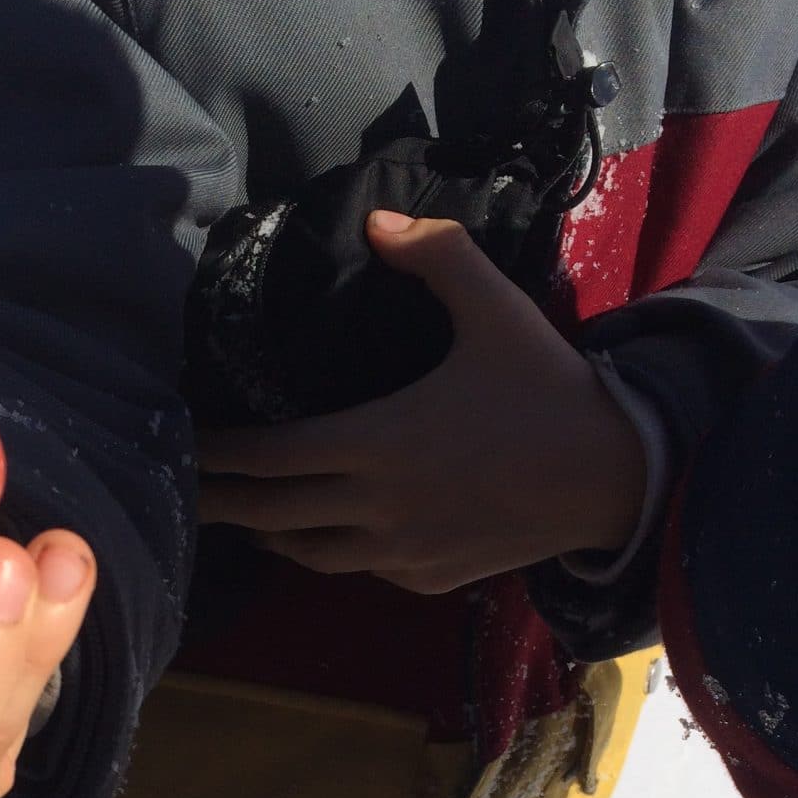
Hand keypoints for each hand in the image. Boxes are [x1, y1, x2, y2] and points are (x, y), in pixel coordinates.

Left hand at [196, 213, 645, 593]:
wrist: (614, 477)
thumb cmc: (549, 389)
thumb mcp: (496, 308)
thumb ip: (435, 254)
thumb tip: (378, 219)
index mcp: (377, 442)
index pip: (271, 455)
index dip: (220, 454)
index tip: (186, 444)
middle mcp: (376, 508)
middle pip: (271, 514)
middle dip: (222, 503)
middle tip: (183, 492)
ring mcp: (400, 552)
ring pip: (309, 554)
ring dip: (271, 534)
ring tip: (246, 517)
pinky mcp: (428, 578)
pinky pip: (360, 570)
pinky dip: (332, 553)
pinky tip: (324, 536)